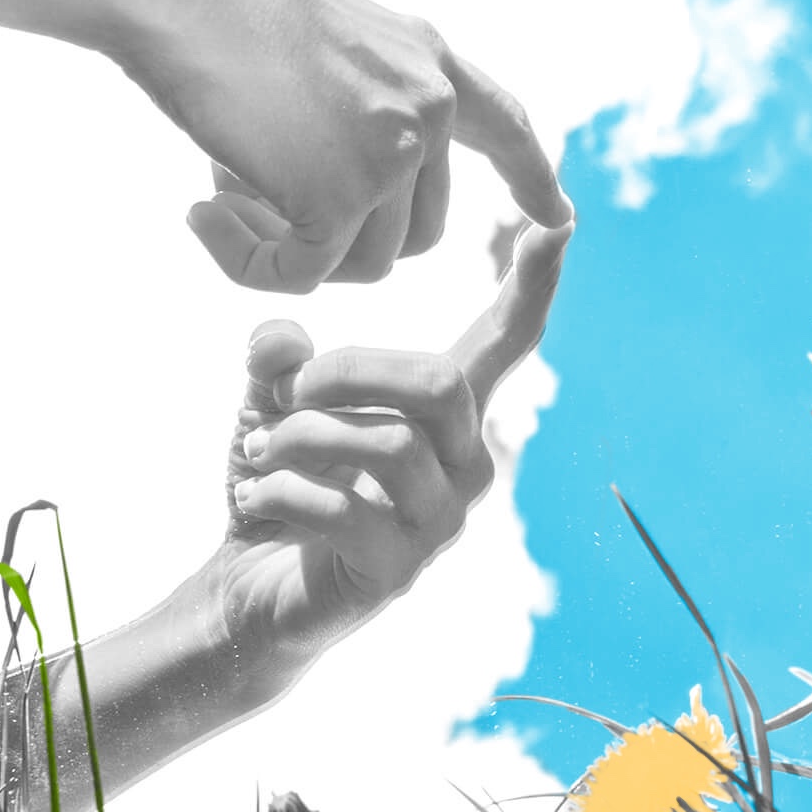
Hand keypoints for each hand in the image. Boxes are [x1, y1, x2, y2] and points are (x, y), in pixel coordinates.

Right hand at [121, 0, 571, 294]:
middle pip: (418, 232)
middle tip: (255, 206)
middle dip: (346, 240)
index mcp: (430, 62)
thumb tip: (348, 196)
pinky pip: (303, 273)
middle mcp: (430, 107)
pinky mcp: (340, 194)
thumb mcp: (327, 43)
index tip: (560, 216)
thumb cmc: (225, 1)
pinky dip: (248, 263)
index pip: (504, 126)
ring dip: (291, 251)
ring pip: (364, 262)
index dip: (530, 176)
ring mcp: (392, 153)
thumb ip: (363, 104)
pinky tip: (200, 216)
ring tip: (221, 199)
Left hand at [202, 218, 570, 683]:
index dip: (535, 284)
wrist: (249, 590)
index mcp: (446, 413)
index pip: (507, 342)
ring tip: (254, 451)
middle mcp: (463, 465)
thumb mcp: (271, 403)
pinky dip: (279, 492)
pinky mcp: (399, 571)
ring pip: (386, 445)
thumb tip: (278, 341)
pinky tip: (252, 497)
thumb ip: (280, 360)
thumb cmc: (279, 481)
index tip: (562, 221)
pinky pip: (343, 509)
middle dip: (349, 372)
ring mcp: (439, 524)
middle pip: (440, 384)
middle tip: (287, 393)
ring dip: (298, 437)